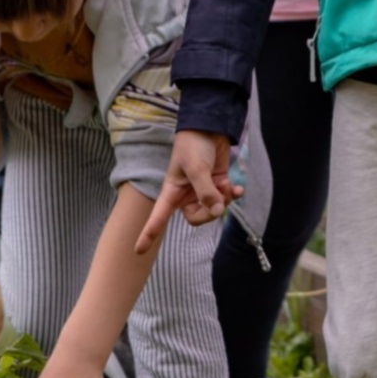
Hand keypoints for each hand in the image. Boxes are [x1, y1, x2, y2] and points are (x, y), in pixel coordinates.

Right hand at [138, 130, 238, 250]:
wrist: (210, 127)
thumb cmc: (193, 145)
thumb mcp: (196, 168)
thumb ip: (206, 191)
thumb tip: (216, 211)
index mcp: (172, 192)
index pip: (158, 217)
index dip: (149, 232)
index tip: (138, 250)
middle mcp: (186, 195)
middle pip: (197, 218)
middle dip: (211, 212)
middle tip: (219, 198)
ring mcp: (203, 191)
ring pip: (214, 209)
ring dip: (224, 199)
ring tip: (226, 185)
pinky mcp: (218, 185)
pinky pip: (226, 199)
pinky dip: (234, 194)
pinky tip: (238, 188)